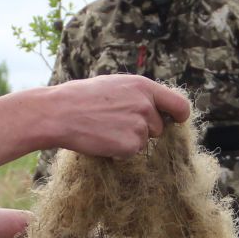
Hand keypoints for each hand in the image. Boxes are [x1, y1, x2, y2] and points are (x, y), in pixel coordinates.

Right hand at [50, 76, 191, 157]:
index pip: (179, 105)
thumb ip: (137, 94)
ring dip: (129, 140)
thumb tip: (153, 106)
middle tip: (115, 123)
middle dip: (143, 129)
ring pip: (144, 141)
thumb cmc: (81, 97)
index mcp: (143, 86)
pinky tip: (102, 139)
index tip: (175, 121)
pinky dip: (119, 151)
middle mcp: (146, 105)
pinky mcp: (130, 145)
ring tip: (105, 129)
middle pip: (159, 127)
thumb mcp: (114, 84)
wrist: (59, 113)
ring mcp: (140, 126)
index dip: (178, 116)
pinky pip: (131, 153)